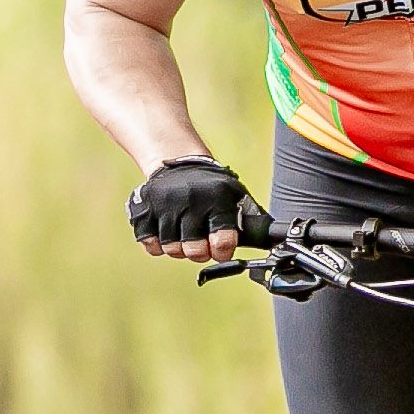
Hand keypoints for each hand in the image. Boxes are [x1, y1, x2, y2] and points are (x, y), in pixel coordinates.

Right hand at [128, 154, 250, 260]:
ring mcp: (165, 204)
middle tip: (201, 243)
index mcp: (217, 199)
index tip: (221, 249)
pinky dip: (157, 244)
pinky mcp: (144, 208)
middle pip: (195, 251)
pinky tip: (165, 232)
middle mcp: (191, 201)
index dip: (223, 251)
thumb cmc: (211, 185)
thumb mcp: (235, 194)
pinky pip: (149, 243)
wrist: (177, 161)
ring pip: (171, 249)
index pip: (223, 240)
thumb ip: (250, 218)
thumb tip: (269, 240)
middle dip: (200, 252)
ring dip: (179, 248)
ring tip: (183, 234)